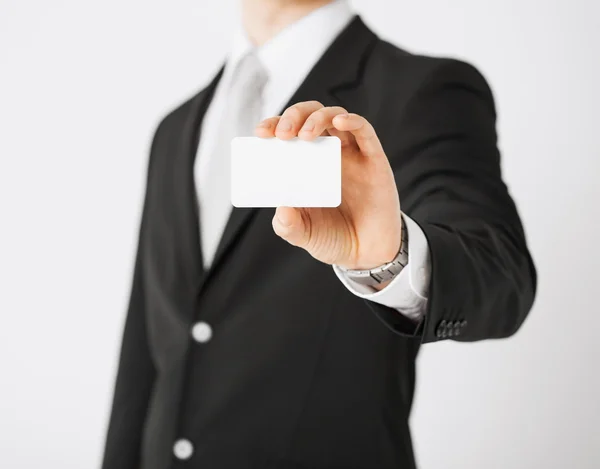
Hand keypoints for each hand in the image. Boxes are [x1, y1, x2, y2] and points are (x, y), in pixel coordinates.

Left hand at [255, 101, 401, 269]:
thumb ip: (289, 225)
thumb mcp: (304, 235)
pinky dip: (352, 120)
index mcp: (306, 165)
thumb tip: (281, 208)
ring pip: (335, 116)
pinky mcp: (374, 159)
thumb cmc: (334, 239)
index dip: (274, 125)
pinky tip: (340, 121)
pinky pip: (364, 131)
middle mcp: (328, 154)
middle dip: (294, 116)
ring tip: (305, 135)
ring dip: (318, 117)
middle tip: (283, 134)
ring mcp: (351, 154)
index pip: (288, 133)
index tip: (261, 133)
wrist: (368, 255)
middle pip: (310, 116)